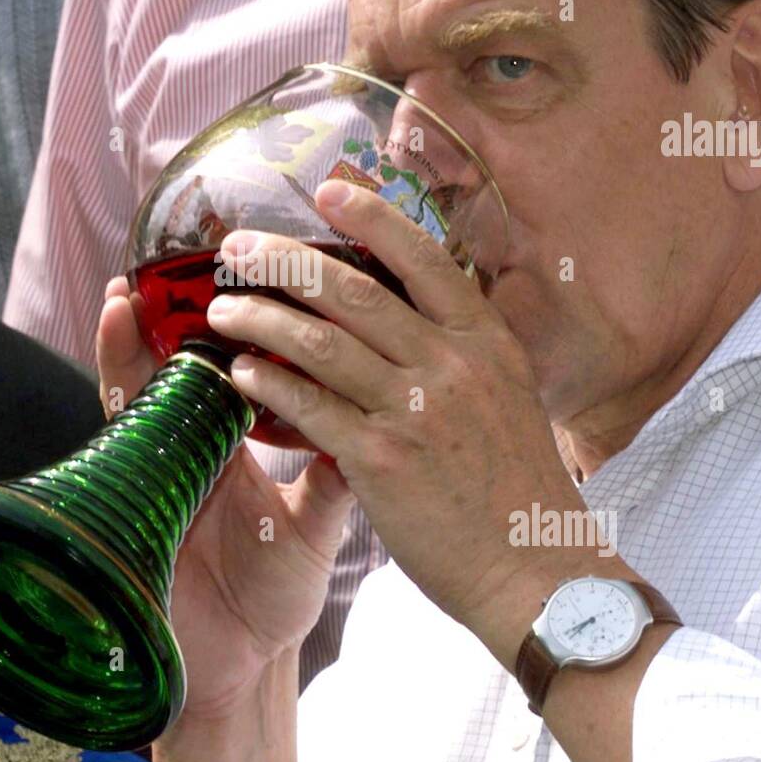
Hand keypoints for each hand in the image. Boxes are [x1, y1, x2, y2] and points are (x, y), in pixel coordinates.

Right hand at [94, 276, 354, 723]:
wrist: (234, 667)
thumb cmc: (272, 599)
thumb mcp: (314, 530)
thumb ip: (338, 474)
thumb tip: (382, 412)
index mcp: (246, 445)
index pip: (249, 369)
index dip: (254, 324)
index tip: (272, 270)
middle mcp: (199, 442)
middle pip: (192, 360)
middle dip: (192, 310)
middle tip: (205, 251)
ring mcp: (162, 459)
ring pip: (149, 376)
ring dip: (143, 323)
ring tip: (142, 274)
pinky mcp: (132, 483)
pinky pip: (122, 416)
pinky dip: (118, 365)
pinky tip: (117, 322)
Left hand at [205, 181, 587, 657]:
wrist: (538, 570)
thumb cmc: (518, 489)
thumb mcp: (507, 399)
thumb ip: (460, 356)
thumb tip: (407, 322)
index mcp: (487, 343)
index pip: (425, 260)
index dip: (373, 220)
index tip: (329, 191)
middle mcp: (454, 365)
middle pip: (357, 292)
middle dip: (289, 262)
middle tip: (240, 247)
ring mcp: (418, 411)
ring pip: (323, 344)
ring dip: (264, 319)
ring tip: (222, 310)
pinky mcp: (385, 462)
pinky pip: (312, 409)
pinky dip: (271, 386)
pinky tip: (242, 374)